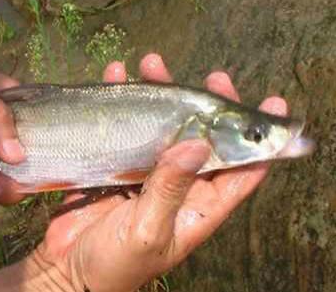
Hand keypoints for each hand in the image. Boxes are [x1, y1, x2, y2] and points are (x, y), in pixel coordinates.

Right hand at [32, 54, 288, 291]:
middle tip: (211, 77)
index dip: (260, 141)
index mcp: (197, 207)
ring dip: (159, 96)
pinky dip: (119, 104)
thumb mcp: (147, 230)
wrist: (66, 271)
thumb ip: (170, 190)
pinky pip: (123, 130)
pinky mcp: (114, 167)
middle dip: (207, 106)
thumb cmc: (115, 264)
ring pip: (161, 128)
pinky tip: (113, 79)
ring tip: (150, 64)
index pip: (241, 171)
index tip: (269, 103)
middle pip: (201, 139)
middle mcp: (177, 187)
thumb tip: (197, 143)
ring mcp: (145, 175)